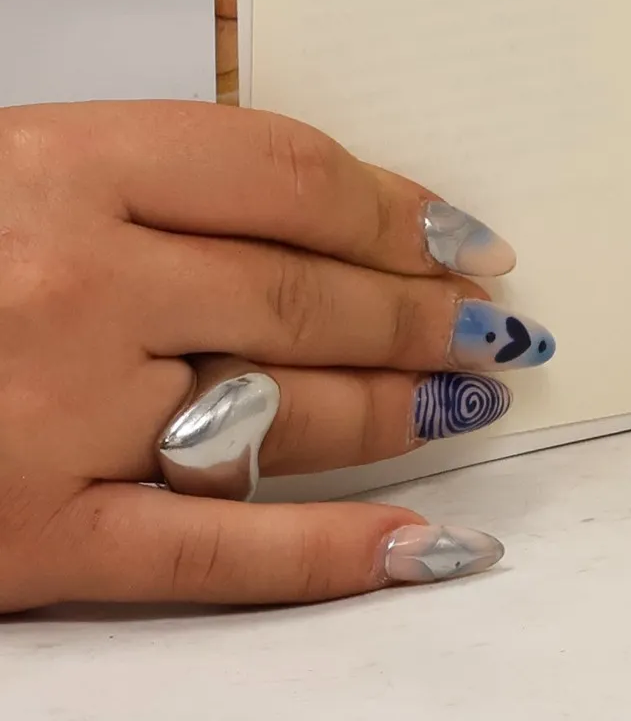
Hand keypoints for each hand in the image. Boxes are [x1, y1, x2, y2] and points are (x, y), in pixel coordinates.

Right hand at [0, 102, 550, 610]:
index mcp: (65, 166)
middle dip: (420, 314)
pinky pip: (211, 551)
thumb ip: (152, 182)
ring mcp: (53, 415)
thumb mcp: (13, 165)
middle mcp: (75, 283)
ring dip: (400, 409)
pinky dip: (329, 556)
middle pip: (308, 296)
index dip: (398, 208)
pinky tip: (426, 549)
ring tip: (471, 398)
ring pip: (286, 412)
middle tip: (492, 325)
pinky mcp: (28, 539)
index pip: (292, 178)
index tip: (464, 235)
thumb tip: (330, 216)